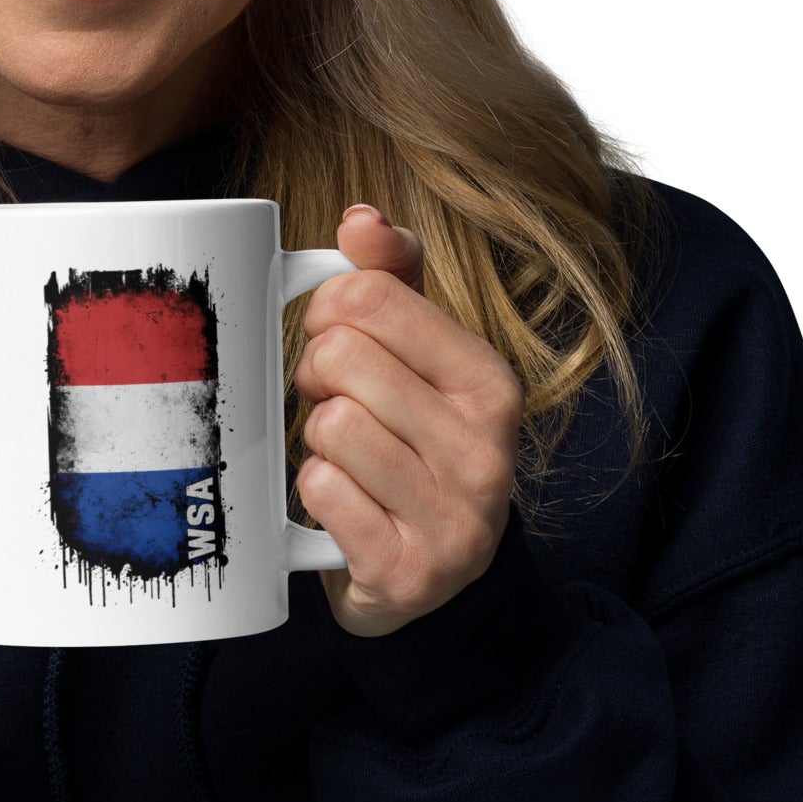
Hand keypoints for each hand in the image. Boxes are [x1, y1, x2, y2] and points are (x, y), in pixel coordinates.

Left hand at [292, 206, 520, 637]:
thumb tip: (360, 219)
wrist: (436, 582)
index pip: (374, 298)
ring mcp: (452, 517)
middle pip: (341, 359)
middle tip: (331, 404)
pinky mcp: (407, 571)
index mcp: (490, 383)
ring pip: (329, 426)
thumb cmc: (414, 447)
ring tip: (341, 457)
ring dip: (315, 440)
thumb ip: (393, 281)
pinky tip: (341, 504)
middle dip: (315, 377)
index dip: (328, 311)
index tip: (333, 339)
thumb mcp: (420, 359)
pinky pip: (321, 491)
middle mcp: (485, 450)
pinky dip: (313, 493)